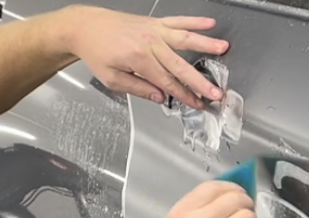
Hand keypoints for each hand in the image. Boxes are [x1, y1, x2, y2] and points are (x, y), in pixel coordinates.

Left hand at [66, 7, 229, 108]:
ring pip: (185, 38)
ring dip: (205, 43)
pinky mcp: (154, 22)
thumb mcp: (112, 78)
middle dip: (200, 81)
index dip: (185, 96)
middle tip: (216, 92)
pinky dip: (194, 21)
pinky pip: (178, 21)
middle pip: (180, 65)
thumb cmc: (97, 52)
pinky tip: (209, 23)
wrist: (85, 27)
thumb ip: (138, 88)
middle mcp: (149, 43)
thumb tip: (160, 97)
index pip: (168, 83)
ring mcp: (154, 30)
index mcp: (139, 59)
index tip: (198, 104)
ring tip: (223, 48)